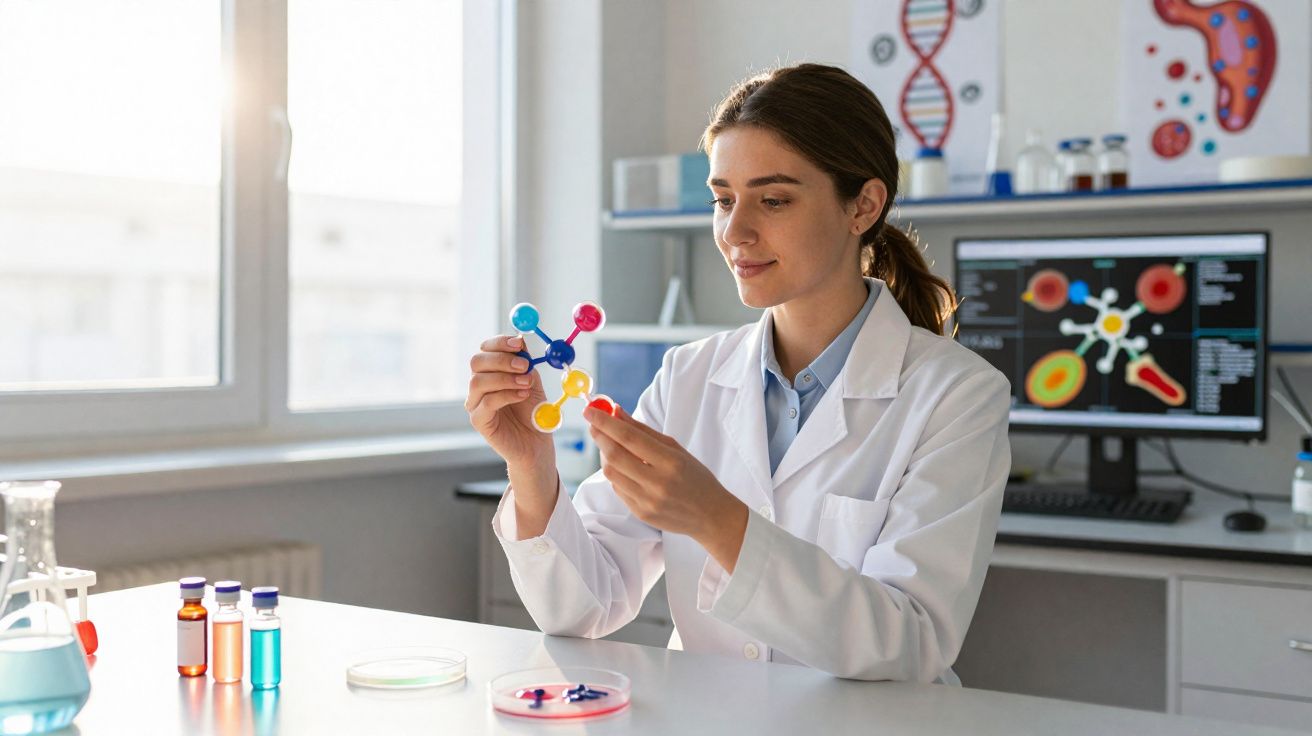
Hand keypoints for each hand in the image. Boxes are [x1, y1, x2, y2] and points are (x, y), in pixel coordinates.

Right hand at [466, 334, 553, 468]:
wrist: (536, 443)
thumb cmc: (533, 412)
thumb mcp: (532, 381)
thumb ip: (526, 362)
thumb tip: (521, 340)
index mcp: (490, 372)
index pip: (485, 349)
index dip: (499, 343)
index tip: (518, 343)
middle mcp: (478, 385)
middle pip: (477, 362)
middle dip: (501, 359)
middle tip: (524, 365)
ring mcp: (475, 403)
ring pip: (478, 381)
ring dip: (505, 378)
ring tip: (526, 384)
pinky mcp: (479, 421)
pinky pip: (487, 402)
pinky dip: (506, 395)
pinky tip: (522, 395)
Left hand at [584, 405, 748, 571]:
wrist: (711, 515)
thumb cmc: (695, 476)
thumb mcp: (676, 449)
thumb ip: (644, 430)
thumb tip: (616, 411)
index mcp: (671, 462)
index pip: (629, 437)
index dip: (605, 422)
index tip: (590, 410)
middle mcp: (658, 482)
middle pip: (615, 455)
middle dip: (600, 436)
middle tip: (593, 423)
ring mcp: (648, 501)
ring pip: (611, 473)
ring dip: (605, 455)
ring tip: (609, 444)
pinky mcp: (641, 513)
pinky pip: (618, 489)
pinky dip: (616, 474)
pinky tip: (623, 467)